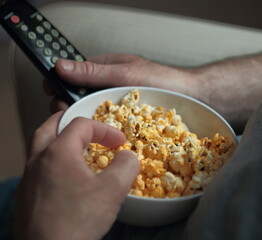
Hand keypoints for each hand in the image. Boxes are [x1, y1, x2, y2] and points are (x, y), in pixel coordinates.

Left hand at [15, 112, 139, 239]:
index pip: (82, 126)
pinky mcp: (26, 196)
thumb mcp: (112, 191)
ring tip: (73, 145)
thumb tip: (128, 157)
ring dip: (57, 140)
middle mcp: (38, 161)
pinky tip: (64, 175)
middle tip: (85, 126)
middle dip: (70, 122)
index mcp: (59, 153)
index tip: (120, 142)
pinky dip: (51, 160)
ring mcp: (29, 179)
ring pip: (39, 147)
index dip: (105, 130)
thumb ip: (126, 166)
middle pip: (50, 128)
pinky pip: (37, 167)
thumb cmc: (77, 221)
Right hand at [44, 53, 261, 132]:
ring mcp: (118, 106)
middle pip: (80, 96)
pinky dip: (98, 130)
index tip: (53, 94)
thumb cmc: (163, 81)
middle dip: (69, 104)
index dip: (61, 84)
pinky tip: (94, 139)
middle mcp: (110, 89)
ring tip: (77, 130)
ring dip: (82, 120)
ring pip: (92, 112)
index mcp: (107, 71)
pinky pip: (107, 125)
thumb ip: (95, 72)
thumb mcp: (127, 72)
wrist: (193, 98)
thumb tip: (61, 66)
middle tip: (67, 117)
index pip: (75, 75)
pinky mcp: (127, 121)